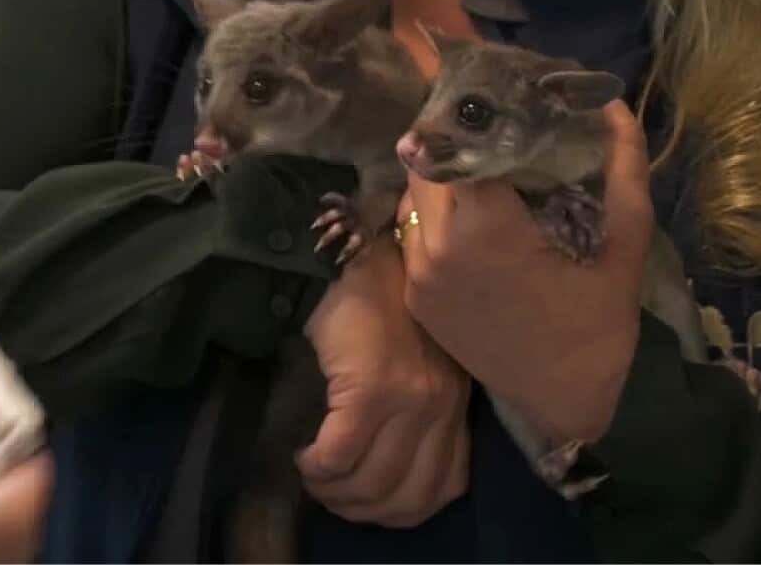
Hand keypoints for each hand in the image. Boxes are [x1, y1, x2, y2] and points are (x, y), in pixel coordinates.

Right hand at [299, 236, 470, 526]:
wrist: (359, 251)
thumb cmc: (383, 300)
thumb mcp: (421, 361)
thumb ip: (419, 408)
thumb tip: (384, 464)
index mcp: (456, 402)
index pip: (444, 488)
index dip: (399, 509)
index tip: (365, 499)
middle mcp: (441, 406)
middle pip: (405, 497)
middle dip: (361, 508)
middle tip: (330, 491)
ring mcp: (410, 399)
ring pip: (371, 483)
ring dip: (334, 491)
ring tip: (314, 473)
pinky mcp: (370, 390)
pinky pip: (339, 456)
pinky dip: (317, 468)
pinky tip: (304, 455)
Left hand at [399, 102, 651, 442]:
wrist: (564, 405)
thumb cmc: (598, 327)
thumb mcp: (623, 245)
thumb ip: (622, 170)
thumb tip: (614, 105)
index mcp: (485, 229)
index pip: (460, 141)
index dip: (474, 110)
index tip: (493, 86)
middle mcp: (436, 246)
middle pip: (428, 163)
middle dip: (454, 137)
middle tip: (488, 120)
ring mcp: (417, 274)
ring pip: (413, 196)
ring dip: (441, 174)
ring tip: (480, 159)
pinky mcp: (413, 296)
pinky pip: (411, 233)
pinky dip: (433, 212)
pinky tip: (469, 208)